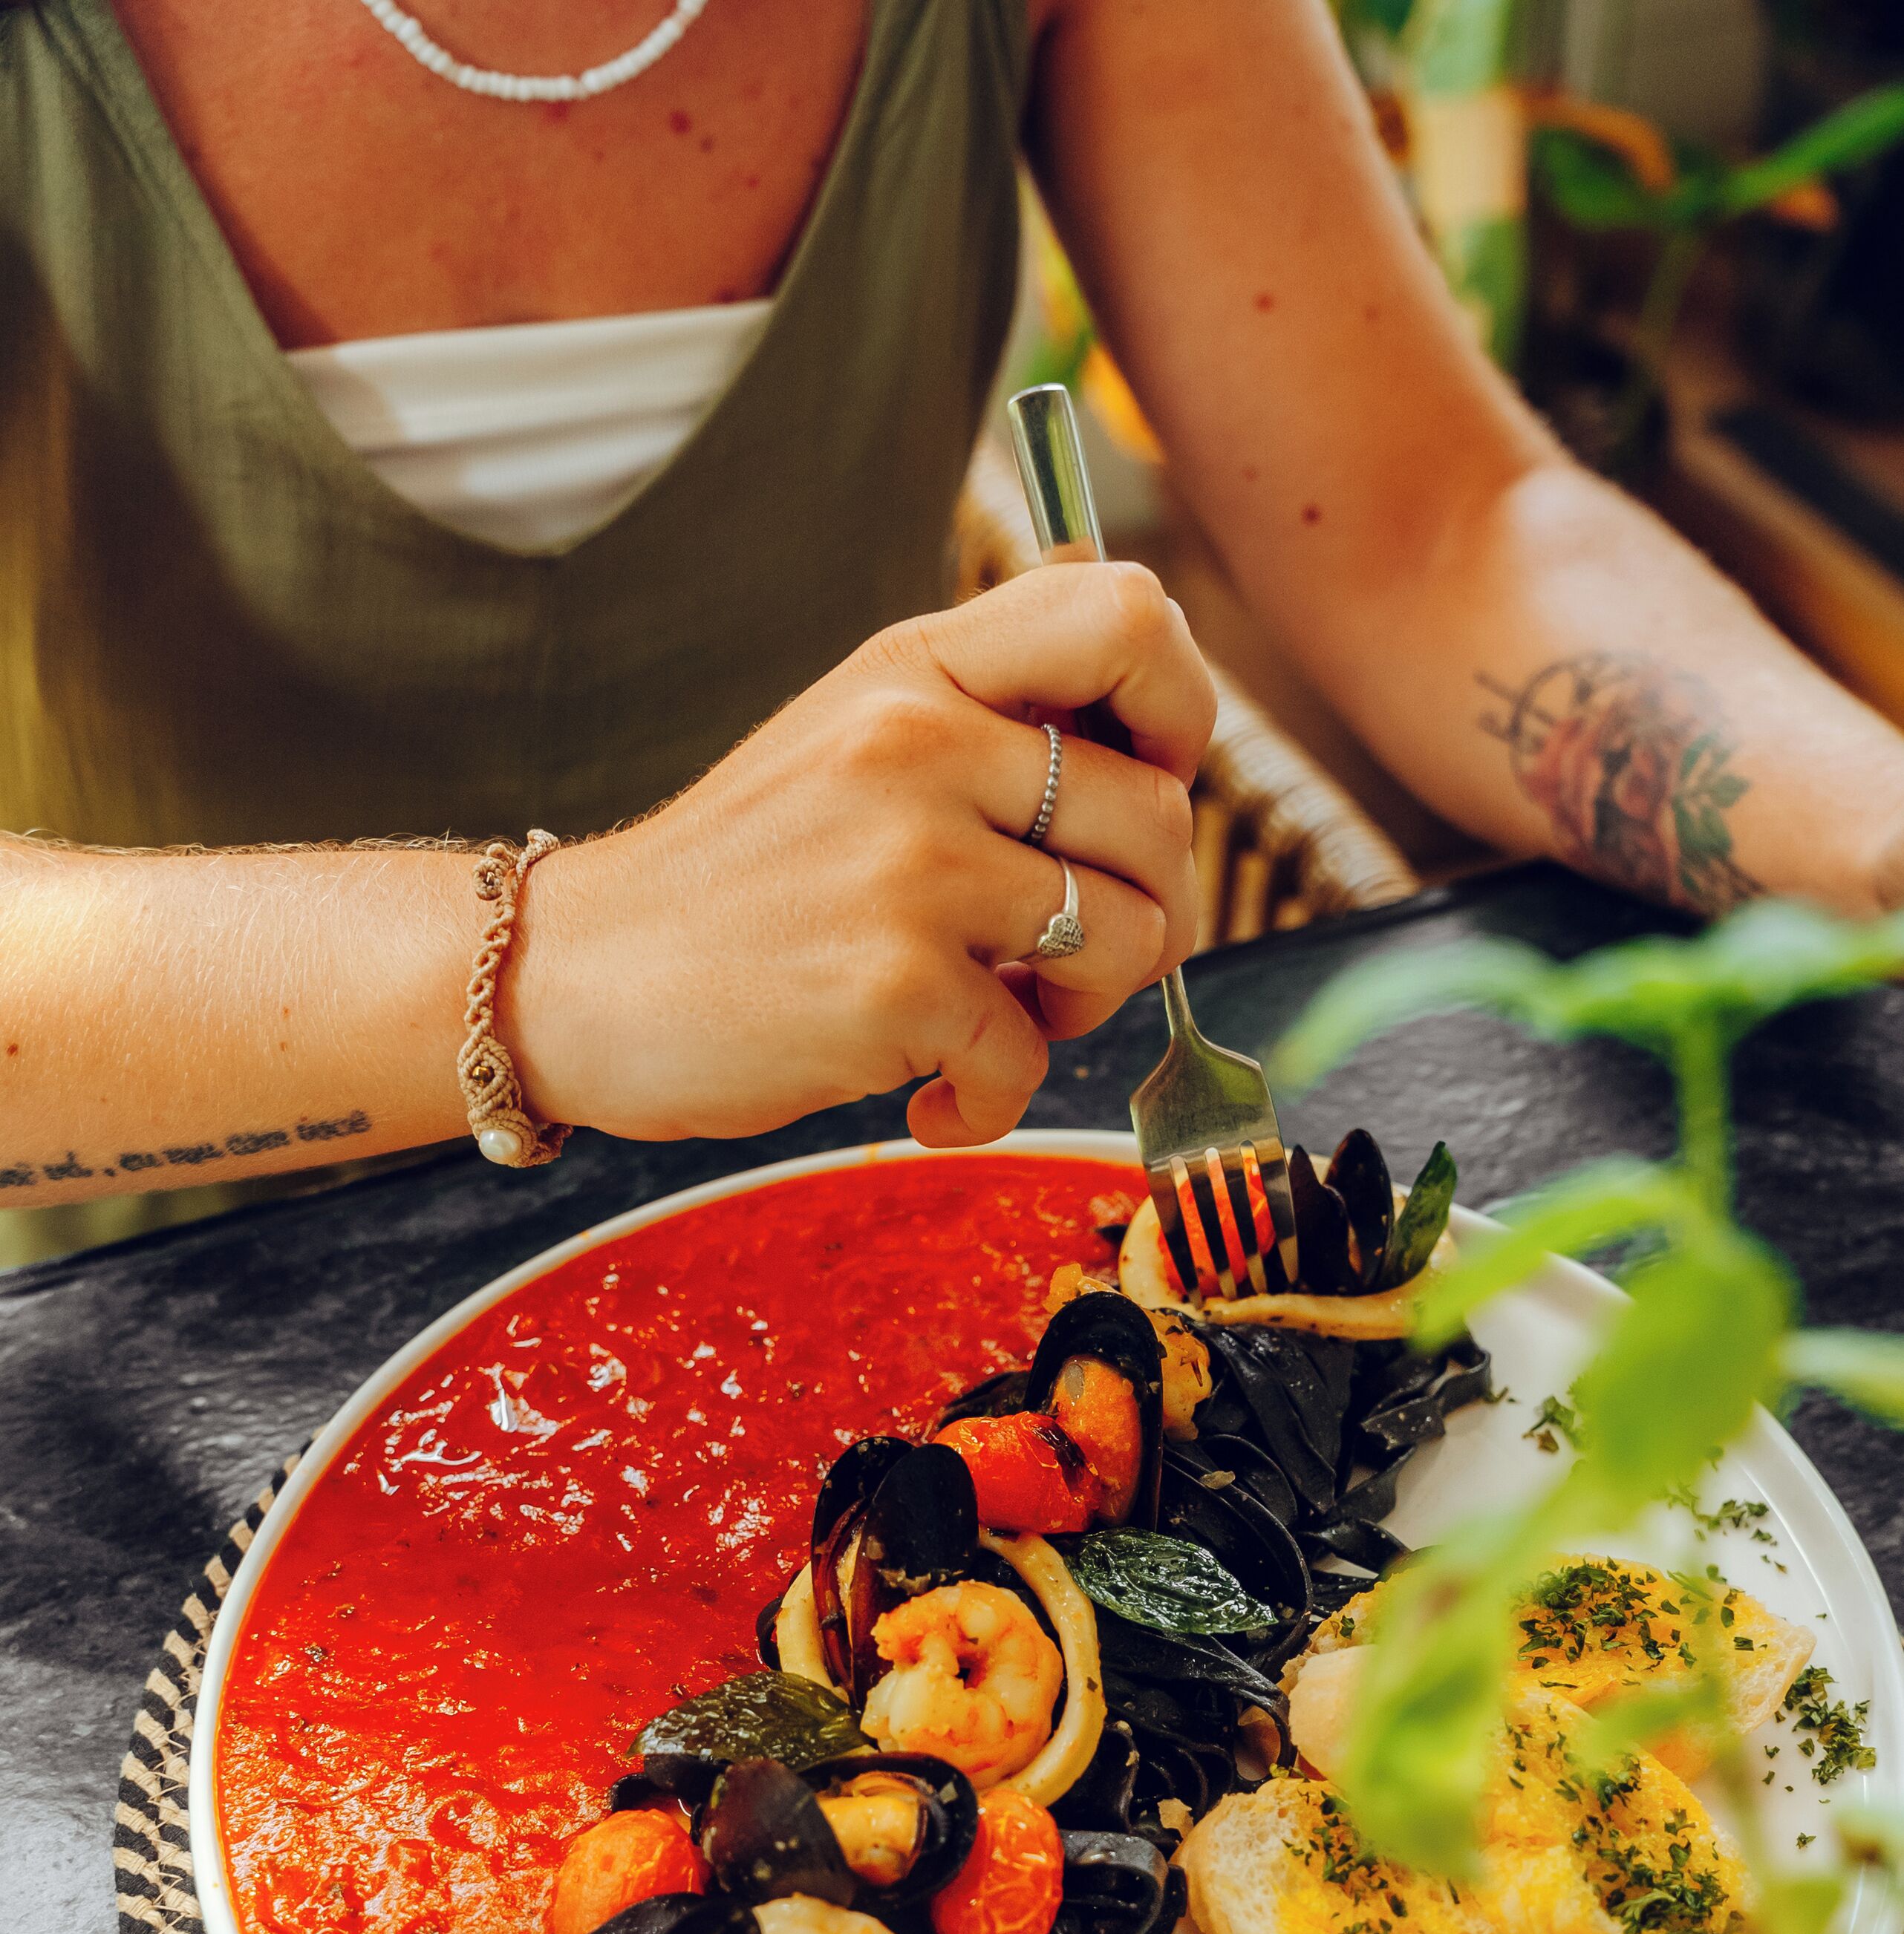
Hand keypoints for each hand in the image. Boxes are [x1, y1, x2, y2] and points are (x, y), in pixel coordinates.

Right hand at [509, 561, 1213, 1146]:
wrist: (575, 980)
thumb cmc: (734, 888)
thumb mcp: (850, 744)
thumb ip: (984, 732)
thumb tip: (1158, 777)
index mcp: (917, 668)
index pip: (1129, 611)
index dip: (1182, 711)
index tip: (1144, 787)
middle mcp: (918, 742)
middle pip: (1160, 818)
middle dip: (1145, 912)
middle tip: (1060, 959)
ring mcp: (910, 864)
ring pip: (1130, 939)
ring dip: (1080, 1010)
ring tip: (992, 1019)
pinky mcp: (897, 986)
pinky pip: (1031, 1060)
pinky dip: (988, 1102)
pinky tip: (924, 1097)